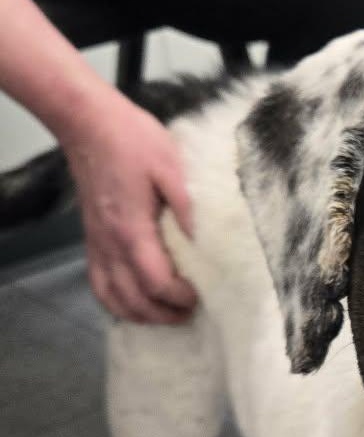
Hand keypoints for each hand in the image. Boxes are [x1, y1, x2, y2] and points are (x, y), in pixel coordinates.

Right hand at [60, 92, 197, 323]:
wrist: (88, 121)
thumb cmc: (132, 139)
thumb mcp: (171, 165)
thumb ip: (188, 205)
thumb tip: (203, 240)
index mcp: (131, 229)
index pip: (155, 282)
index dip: (179, 297)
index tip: (200, 295)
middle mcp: (110, 243)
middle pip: (133, 300)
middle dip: (164, 314)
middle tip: (190, 312)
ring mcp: (97, 242)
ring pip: (112, 298)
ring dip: (141, 314)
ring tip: (167, 313)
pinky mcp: (92, 238)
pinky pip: (99, 283)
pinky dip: (118, 301)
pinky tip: (138, 301)